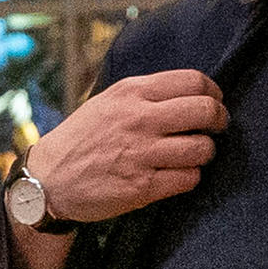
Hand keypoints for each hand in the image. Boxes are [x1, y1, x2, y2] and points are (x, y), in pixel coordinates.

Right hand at [20, 71, 230, 224]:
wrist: (48, 179)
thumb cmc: (81, 138)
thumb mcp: (108, 101)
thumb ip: (144, 94)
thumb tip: (188, 92)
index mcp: (131, 92)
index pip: (193, 81)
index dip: (213, 93)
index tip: (213, 102)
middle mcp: (139, 120)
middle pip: (205, 111)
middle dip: (219, 119)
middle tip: (216, 127)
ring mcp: (141, 154)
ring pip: (202, 148)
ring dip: (205, 152)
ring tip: (195, 154)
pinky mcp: (142, 187)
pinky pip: (188, 179)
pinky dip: (190, 177)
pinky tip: (179, 174)